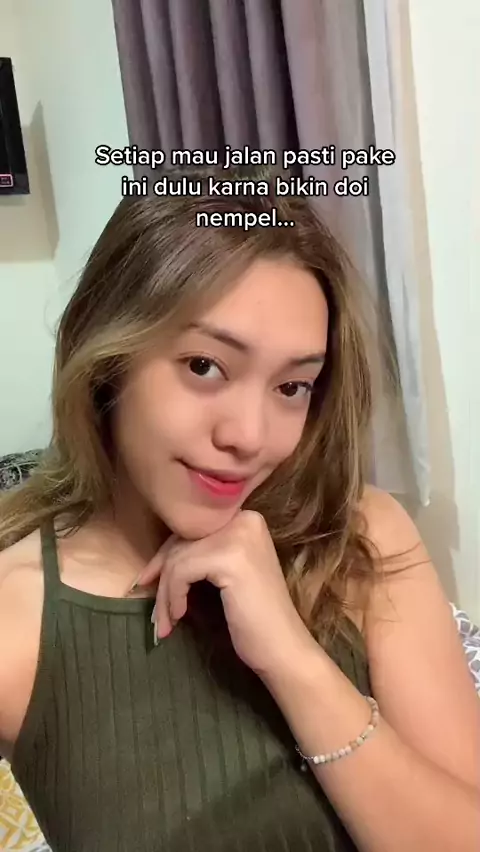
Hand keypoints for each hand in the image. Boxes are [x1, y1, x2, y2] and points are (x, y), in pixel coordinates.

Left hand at [135, 510, 316, 677]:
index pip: (192, 528)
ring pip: (178, 557)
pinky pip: (181, 571)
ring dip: (164, 593)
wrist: (283, 649)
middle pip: (182, 540)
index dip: (166, 556)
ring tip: (165, 622)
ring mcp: (239, 536)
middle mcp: (244, 519)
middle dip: (161, 576)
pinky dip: (173, 596)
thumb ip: (201, 555)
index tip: (148, 582)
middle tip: (154, 610)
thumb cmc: (254, 618)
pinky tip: (180, 616)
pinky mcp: (230, 558)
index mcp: (246, 519)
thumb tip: (155, 560)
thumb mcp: (225, 575)